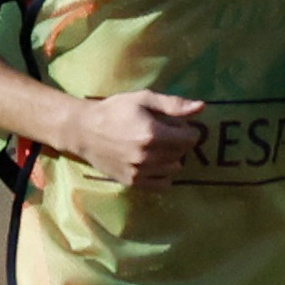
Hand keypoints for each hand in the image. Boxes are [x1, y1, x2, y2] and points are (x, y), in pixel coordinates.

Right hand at [66, 90, 204, 184]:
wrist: (82, 130)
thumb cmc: (114, 110)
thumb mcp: (143, 99)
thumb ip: (173, 105)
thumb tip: (202, 107)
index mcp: (152, 134)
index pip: (190, 138)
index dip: (188, 130)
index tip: (176, 125)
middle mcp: (147, 156)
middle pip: (182, 153)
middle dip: (179, 142)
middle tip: (164, 134)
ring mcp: (139, 171)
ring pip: (174, 168)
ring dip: (171, 158)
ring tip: (157, 147)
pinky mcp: (132, 182)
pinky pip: (162, 184)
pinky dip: (163, 174)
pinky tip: (154, 163)